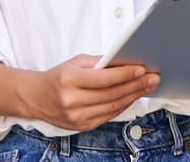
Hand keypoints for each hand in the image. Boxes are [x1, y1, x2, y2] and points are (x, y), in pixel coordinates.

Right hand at [26, 54, 158, 130]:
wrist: (36, 98)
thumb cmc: (57, 77)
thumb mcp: (74, 62)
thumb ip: (98, 62)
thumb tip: (123, 62)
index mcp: (68, 80)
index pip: (104, 79)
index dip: (125, 74)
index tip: (141, 69)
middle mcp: (72, 100)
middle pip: (111, 94)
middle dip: (135, 86)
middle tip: (152, 78)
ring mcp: (77, 117)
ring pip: (112, 107)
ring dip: (133, 97)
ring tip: (148, 87)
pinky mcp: (82, 126)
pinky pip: (108, 116)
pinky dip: (123, 107)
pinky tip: (133, 97)